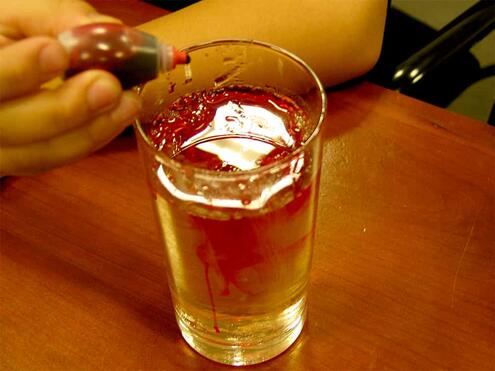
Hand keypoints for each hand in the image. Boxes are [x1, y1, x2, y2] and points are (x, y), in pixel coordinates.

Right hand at [0, 0, 141, 175]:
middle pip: (11, 127)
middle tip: (108, 86)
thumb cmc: (12, 33)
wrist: (9, 60)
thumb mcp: (20, 12)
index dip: (18, 70)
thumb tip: (109, 32)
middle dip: (64, 108)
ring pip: (39, 152)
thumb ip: (55, 17)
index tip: (59, 52)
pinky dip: (92, 137)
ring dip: (90, 129)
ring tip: (128, 102)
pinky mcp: (22, 158)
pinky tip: (119, 114)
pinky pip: (57, 157)